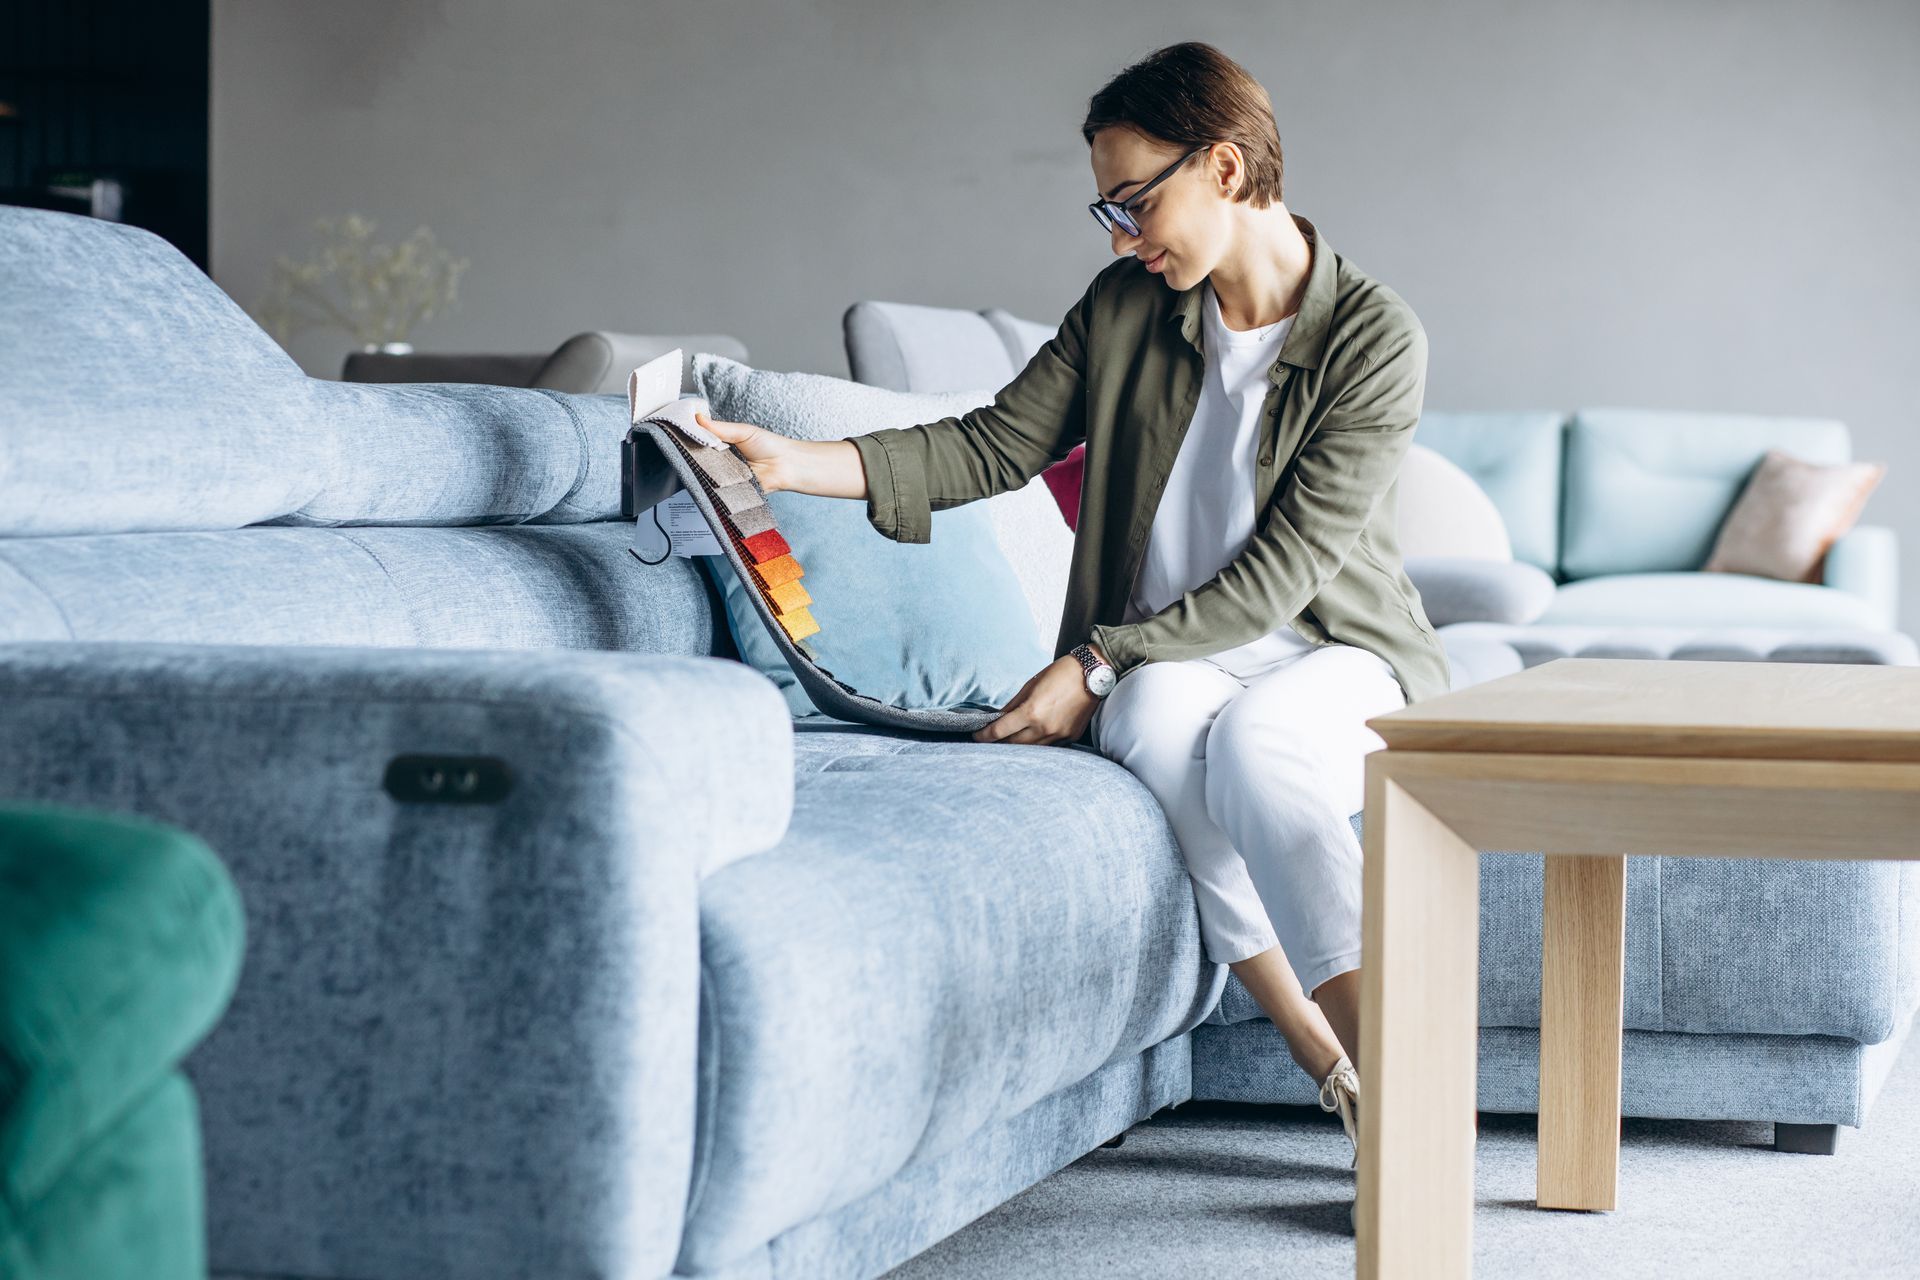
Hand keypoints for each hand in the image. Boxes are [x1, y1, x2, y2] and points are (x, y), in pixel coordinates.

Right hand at [695, 410, 794, 491]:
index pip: (701, 441)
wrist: (786, 466)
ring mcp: (724, 476)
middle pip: (700, 458)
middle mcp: (721, 460)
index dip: (691, 437)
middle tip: (686, 448)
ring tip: (697, 462)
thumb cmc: (769, 446)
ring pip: (706, 474)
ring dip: (701, 469)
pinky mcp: (729, 490)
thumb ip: (720, 428)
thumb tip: (698, 417)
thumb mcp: (743, 431)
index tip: (679, 433)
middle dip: (693, 454)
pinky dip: (712, 484)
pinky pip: (717, 489)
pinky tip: (709, 479)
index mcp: (723, 444)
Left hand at [971, 654, 1101, 746]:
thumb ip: (1012, 705)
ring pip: (1030, 749)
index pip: (999, 731)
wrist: (1092, 675)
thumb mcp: (1030, 685)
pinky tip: (1031, 737)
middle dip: (998, 742)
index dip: (984, 735)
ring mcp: (1058, 735)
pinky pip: (1047, 747)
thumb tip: (998, 718)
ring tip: (1008, 740)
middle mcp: (1044, 728)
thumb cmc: (1059, 674)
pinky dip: (1036, 744)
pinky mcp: (1069, 738)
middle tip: (990, 739)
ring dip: (1016, 745)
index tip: (976, 735)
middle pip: (1012, 744)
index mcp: (1031, 712)